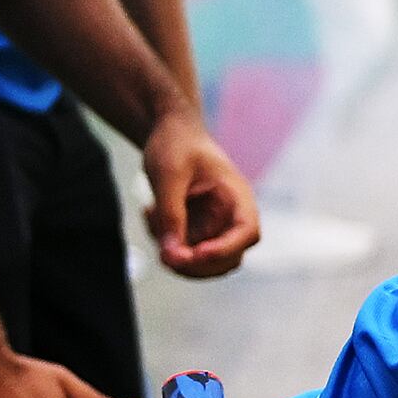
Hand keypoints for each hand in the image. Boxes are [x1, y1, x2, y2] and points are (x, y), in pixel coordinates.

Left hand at [135, 107, 261, 277]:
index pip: (247, 233)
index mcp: (237, 197)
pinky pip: (183, 253)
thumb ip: (171, 214)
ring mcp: (214, 227)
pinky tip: (151, 213)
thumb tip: (171, 254)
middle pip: (229, 259)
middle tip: (164, 253)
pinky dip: (165, 244)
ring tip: (153, 217)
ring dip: (177, 255)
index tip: (196, 253)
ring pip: (204, 263)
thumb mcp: (169, 175)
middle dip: (197, 264)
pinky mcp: (196, 231)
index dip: (226, 249)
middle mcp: (231, 217)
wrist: (171, 133)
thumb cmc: (176, 145)